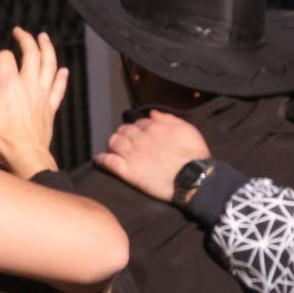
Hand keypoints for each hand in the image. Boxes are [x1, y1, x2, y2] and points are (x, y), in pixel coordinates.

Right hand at [0, 28, 66, 178]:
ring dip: (48, 49)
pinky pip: (58, 89)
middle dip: (26, 40)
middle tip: (19, 32)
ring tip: (44, 38)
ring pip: (50, 66)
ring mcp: (42, 96)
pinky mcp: (50, 108)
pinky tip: (64, 70)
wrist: (27, 157)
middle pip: (32, 55)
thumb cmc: (4, 141)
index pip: (6, 60)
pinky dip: (62, 78)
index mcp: (11, 87)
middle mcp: (29, 87)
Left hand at [97, 111, 211, 202]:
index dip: (138, 128)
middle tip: (125, 141)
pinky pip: (108, 162)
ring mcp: (132, 155)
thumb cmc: (194, 154)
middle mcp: (140, 139)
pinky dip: (101, 159)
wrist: (192, 178)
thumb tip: (152, 113)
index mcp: (154, 127)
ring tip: (113, 148)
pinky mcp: (128, 171)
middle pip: (123, 131)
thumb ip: (169, 119)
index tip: (140, 134)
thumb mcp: (187, 130)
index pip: (139, 123)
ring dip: (112, 144)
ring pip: (113, 143)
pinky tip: (99, 159)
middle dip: (123, 134)